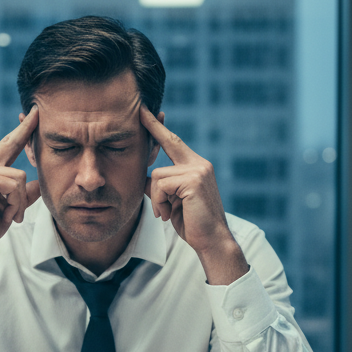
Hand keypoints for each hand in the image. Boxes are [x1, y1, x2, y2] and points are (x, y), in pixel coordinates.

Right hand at [0, 107, 42, 281]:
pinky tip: (7, 215)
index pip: (9, 145)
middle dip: (26, 129)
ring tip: (12, 215)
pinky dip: (15, 204)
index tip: (32, 115)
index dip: (22, 131)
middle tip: (38, 111)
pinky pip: (14, 186)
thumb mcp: (12, 207)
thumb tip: (39, 183)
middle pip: (11, 142)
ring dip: (20, 201)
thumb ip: (24, 194)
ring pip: (20, 176)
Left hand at [142, 107, 248, 284]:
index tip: (147, 112)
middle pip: (168, 142)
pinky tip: (167, 214)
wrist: (211, 241)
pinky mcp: (193, 180)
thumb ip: (160, 186)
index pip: (174, 142)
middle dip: (153, 127)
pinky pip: (161, 184)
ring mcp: (198, 170)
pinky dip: (159, 202)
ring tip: (165, 212)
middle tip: (140, 110)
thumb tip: (146, 176)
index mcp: (196, 167)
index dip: (159, 128)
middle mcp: (199, 164)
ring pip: (158, 173)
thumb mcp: (172, 201)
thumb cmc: (192, 223)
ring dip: (156, 197)